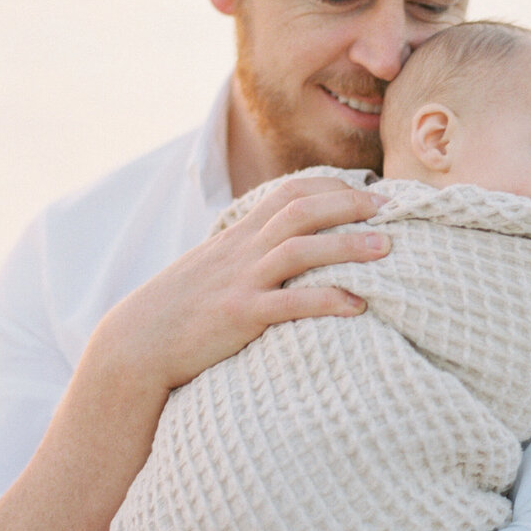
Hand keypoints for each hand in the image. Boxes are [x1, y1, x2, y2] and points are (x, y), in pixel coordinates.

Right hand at [93, 175, 389, 396]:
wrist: (137, 343)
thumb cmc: (181, 308)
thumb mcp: (215, 266)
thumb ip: (250, 252)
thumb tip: (290, 246)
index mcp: (240, 235)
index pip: (290, 192)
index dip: (333, 187)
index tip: (369, 193)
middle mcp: (243, 251)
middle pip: (302, 210)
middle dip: (350, 205)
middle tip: (392, 210)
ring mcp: (241, 282)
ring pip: (300, 249)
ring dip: (348, 246)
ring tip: (387, 249)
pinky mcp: (239, 317)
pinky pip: (290, 304)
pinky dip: (327, 301)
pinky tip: (357, 306)